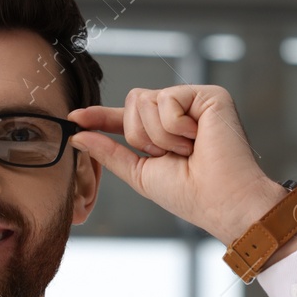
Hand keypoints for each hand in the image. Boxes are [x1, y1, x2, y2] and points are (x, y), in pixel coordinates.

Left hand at [67, 85, 287, 245]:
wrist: (222, 201)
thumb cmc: (189, 194)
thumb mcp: (139, 173)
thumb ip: (110, 152)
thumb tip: (78, 136)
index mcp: (163, 132)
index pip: (126, 117)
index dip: (100, 117)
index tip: (74, 118)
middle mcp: (179, 112)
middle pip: (133, 102)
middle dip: (142, 136)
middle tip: (171, 155)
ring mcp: (194, 102)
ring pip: (147, 100)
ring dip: (161, 136)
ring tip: (188, 150)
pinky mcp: (210, 95)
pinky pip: (168, 99)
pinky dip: (176, 127)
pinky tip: (199, 139)